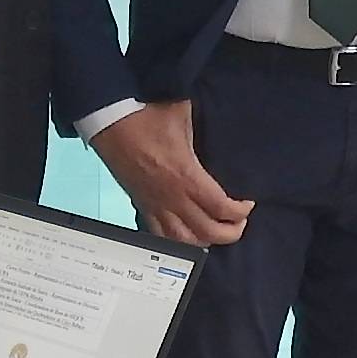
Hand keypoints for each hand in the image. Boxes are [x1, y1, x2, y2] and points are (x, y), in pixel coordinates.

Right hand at [92, 100, 254, 245]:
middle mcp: (172, 196)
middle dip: (230, 233)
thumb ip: (205, 130)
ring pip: (183, 241)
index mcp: (187, 175)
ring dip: (204, 240)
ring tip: (217, 230)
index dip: (240, 211)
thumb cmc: (145, 116)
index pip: (221, 207)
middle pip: (206, 232)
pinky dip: (178, 241)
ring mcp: (154, 204)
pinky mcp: (141, 205)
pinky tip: (188, 235)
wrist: (108, 120)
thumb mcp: (185, 117)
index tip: (248, 204)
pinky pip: (159, 234)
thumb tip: (223, 125)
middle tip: (239, 222)